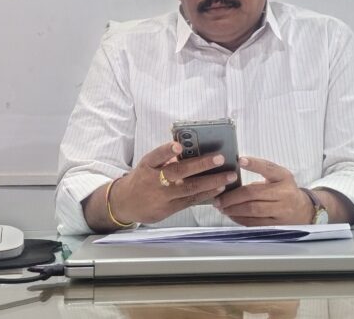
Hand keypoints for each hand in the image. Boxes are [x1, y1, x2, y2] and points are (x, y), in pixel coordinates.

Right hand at [110, 141, 238, 223]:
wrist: (125, 203)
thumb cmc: (142, 178)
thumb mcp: (148, 165)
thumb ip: (166, 158)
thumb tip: (192, 149)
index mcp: (147, 165)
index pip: (156, 156)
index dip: (167, 151)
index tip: (178, 146)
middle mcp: (154, 180)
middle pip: (178, 172)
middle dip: (201, 165)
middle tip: (219, 158)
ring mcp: (162, 196)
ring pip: (189, 188)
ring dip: (211, 182)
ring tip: (228, 176)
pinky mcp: (169, 208)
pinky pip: (191, 200)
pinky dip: (206, 194)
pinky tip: (219, 188)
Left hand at [213, 157, 312, 225]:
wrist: (304, 210)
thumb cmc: (284, 190)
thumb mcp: (279, 177)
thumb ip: (262, 173)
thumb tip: (234, 173)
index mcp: (284, 177)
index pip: (268, 169)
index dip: (254, 164)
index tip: (240, 160)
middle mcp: (284, 193)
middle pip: (254, 193)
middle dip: (232, 196)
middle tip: (218, 198)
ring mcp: (281, 210)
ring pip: (252, 210)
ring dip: (233, 209)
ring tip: (222, 207)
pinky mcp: (277, 224)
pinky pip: (254, 222)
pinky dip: (240, 219)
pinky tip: (231, 215)